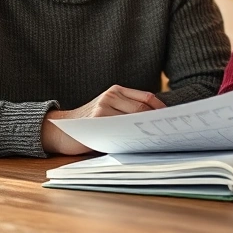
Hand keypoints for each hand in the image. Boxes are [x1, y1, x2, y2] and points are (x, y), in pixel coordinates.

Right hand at [41, 85, 166, 154]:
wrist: (60, 129)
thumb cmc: (90, 123)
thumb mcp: (108, 110)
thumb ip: (127, 111)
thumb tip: (155, 124)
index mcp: (116, 90)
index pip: (147, 97)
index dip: (161, 108)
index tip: (172, 120)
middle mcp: (110, 95)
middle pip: (142, 108)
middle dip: (156, 120)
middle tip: (169, 131)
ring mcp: (103, 106)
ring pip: (134, 118)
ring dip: (147, 129)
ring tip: (159, 137)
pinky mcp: (97, 119)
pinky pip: (121, 128)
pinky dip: (133, 135)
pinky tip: (141, 141)